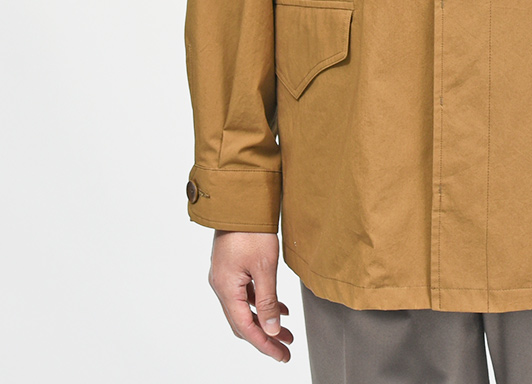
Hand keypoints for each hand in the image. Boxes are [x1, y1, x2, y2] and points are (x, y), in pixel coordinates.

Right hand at [208, 230, 293, 362]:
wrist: (241, 201)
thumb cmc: (251, 229)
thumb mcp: (264, 266)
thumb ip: (268, 300)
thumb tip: (273, 329)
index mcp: (226, 288)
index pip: (246, 327)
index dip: (265, 344)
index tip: (281, 355)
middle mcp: (221, 285)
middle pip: (242, 322)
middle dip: (265, 337)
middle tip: (285, 349)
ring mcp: (225, 276)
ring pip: (244, 308)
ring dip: (264, 320)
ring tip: (286, 331)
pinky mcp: (232, 267)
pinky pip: (245, 294)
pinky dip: (261, 303)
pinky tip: (278, 306)